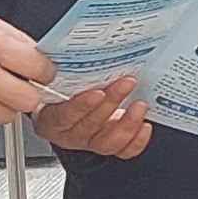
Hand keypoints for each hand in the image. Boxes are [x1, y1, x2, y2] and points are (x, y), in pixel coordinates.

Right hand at [36, 74, 151, 160]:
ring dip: (127, 123)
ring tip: (140, 105)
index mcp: (52, 118)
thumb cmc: (63, 89)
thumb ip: (66, 71)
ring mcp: (90, 143)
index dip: (81, 106)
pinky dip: (137, 140)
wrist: (68, 105)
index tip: (97, 92)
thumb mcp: (58, 79)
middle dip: (112, 102)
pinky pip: (124, 151)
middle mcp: (71, 134)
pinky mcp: (109, 147)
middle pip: (90, 125)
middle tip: (127, 82)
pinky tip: (145, 125)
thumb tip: (78, 48)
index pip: (64, 116)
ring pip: (108, 142)